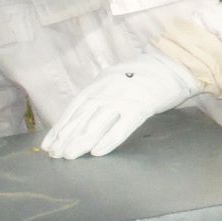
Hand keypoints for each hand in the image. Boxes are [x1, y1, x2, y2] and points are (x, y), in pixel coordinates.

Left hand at [41, 50, 200, 158]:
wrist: (171, 65)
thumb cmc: (143, 76)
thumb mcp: (114, 80)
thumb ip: (98, 95)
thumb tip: (80, 116)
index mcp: (98, 86)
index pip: (74, 110)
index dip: (60, 128)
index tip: (50, 145)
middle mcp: (106, 92)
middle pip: (82, 118)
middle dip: (67, 138)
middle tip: (57, 155)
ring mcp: (123, 99)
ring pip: (97, 124)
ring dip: (82, 141)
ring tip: (71, 155)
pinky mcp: (140, 107)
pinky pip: (122, 127)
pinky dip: (109, 140)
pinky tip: (98, 152)